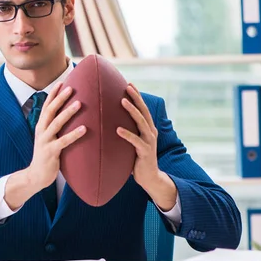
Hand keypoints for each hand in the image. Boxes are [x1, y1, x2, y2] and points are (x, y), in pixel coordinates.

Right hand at [28, 81, 86, 189]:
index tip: (62, 81)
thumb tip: (71, 118)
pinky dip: (74, 134)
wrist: (36, 176)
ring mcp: (45, 141)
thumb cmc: (47, 156)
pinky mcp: (50, 152)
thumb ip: (57, 129)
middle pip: (50, 110)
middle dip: (60, 98)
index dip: (53, 94)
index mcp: (41, 126)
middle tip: (72, 87)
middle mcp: (41, 131)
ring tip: (80, 103)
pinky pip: (64, 141)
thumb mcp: (49, 139)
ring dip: (68, 112)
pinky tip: (85, 128)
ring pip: (56, 123)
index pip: (47, 106)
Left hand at [116, 83, 176, 210]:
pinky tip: (117, 129)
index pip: (142, 108)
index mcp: (147, 128)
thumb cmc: (136, 159)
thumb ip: (126, 131)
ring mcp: (149, 142)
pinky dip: (127, 134)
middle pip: (143, 111)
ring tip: (122, 101)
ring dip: (132, 111)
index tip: (129, 83)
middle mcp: (150, 132)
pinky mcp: (145, 152)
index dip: (137, 96)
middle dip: (136, 97)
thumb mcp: (132, 142)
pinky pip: (135, 141)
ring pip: (141, 123)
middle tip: (127, 86)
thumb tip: (109, 121)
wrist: (149, 178)